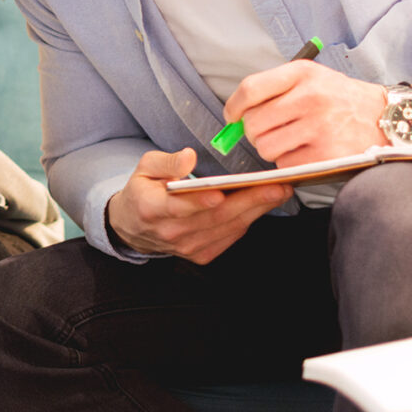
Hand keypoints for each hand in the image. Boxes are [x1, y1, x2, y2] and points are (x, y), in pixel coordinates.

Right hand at [106, 148, 289, 263]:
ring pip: (228, 228)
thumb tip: (188, 157)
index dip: (200, 202)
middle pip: (214, 217)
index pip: (179, 207)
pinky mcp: (202, 254)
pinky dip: (248, 220)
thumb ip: (166, 162)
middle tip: (275, 186)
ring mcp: (188, 247)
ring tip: (278, 192)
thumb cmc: (142, 192)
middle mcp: (172, 232)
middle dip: (249, 201)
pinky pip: (230, 236)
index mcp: (152, 209)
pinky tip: (262, 205)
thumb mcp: (144, 168)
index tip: (220, 193)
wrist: (133, 227)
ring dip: (256, 210)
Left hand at [223, 60, 386, 168]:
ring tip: (293, 141)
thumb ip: (274, 89)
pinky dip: (290, 162)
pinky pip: (285, 164)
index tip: (233, 117)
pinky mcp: (326, 154)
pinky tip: (308, 151)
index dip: (234, 107)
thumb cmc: (341, 99)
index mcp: (302, 74)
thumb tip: (237, 114)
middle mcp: (311, 98)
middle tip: (271, 132)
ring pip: (266, 147)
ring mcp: (319, 127)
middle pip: (253, 123)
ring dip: (273, 149)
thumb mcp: (312, 78)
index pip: (250, 89)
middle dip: (255, 132)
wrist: (388, 118)